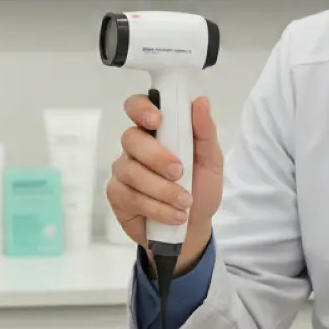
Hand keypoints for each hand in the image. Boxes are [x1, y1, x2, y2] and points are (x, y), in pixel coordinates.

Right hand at [106, 95, 223, 273]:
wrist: (195, 227)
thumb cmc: (200, 187)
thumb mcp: (211, 160)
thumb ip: (205, 131)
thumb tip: (201, 101)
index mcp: (156, 130)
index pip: (137, 107)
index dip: (141, 109)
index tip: (157, 121)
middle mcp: (135, 147)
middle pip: (131, 138)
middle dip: (156, 156)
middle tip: (179, 172)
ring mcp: (123, 171)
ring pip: (131, 172)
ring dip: (162, 189)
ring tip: (185, 202)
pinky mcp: (118, 195)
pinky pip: (131, 197)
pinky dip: (157, 208)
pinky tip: (174, 216)